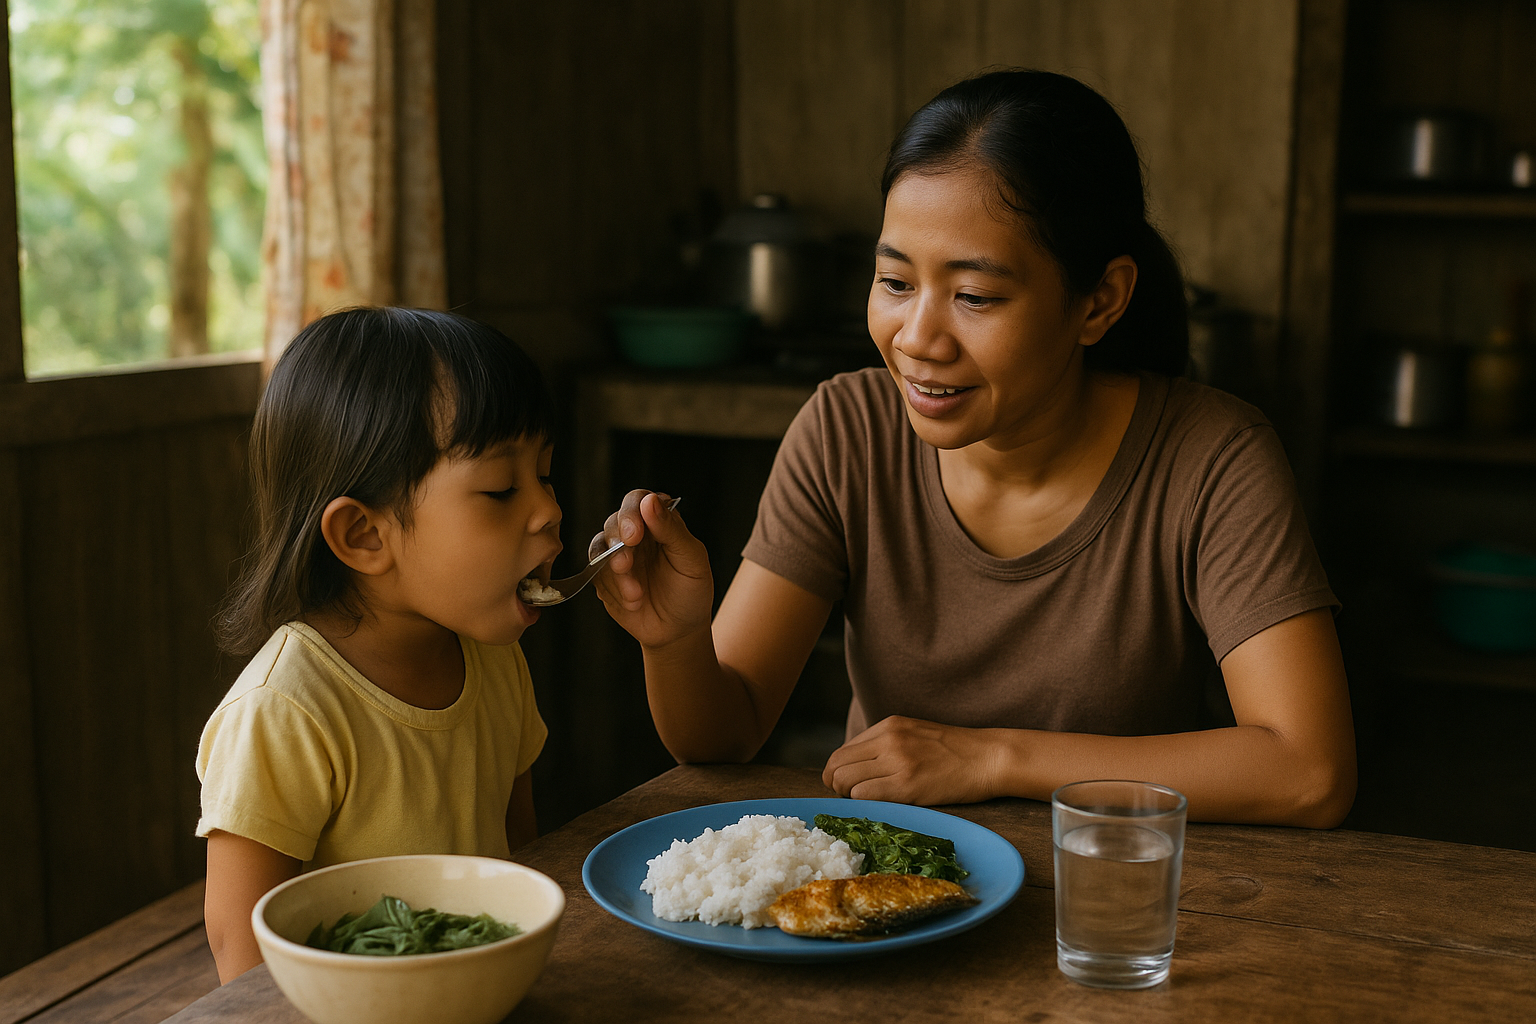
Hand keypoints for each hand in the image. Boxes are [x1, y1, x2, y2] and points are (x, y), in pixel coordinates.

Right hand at [592, 489, 713, 648]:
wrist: (678, 631)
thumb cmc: (690, 591)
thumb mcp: (691, 561)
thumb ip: (672, 530)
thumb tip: (650, 501)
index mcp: (658, 522)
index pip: (638, 501)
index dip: (632, 513)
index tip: (635, 534)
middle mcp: (635, 534)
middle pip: (614, 522)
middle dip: (617, 543)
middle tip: (625, 565)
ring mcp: (617, 555)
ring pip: (600, 548)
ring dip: (614, 571)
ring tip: (635, 594)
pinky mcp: (604, 578)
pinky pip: (595, 575)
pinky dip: (612, 589)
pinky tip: (633, 602)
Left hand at [822, 716, 1003, 805]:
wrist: (989, 757)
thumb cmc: (956, 751)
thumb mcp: (915, 734)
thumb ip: (886, 745)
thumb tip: (856, 768)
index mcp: (888, 726)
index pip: (842, 751)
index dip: (839, 773)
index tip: (849, 786)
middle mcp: (888, 739)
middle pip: (837, 766)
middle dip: (837, 786)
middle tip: (853, 798)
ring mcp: (897, 761)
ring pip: (845, 782)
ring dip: (849, 797)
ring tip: (869, 803)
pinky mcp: (907, 784)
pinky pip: (864, 796)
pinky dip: (864, 804)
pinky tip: (882, 806)